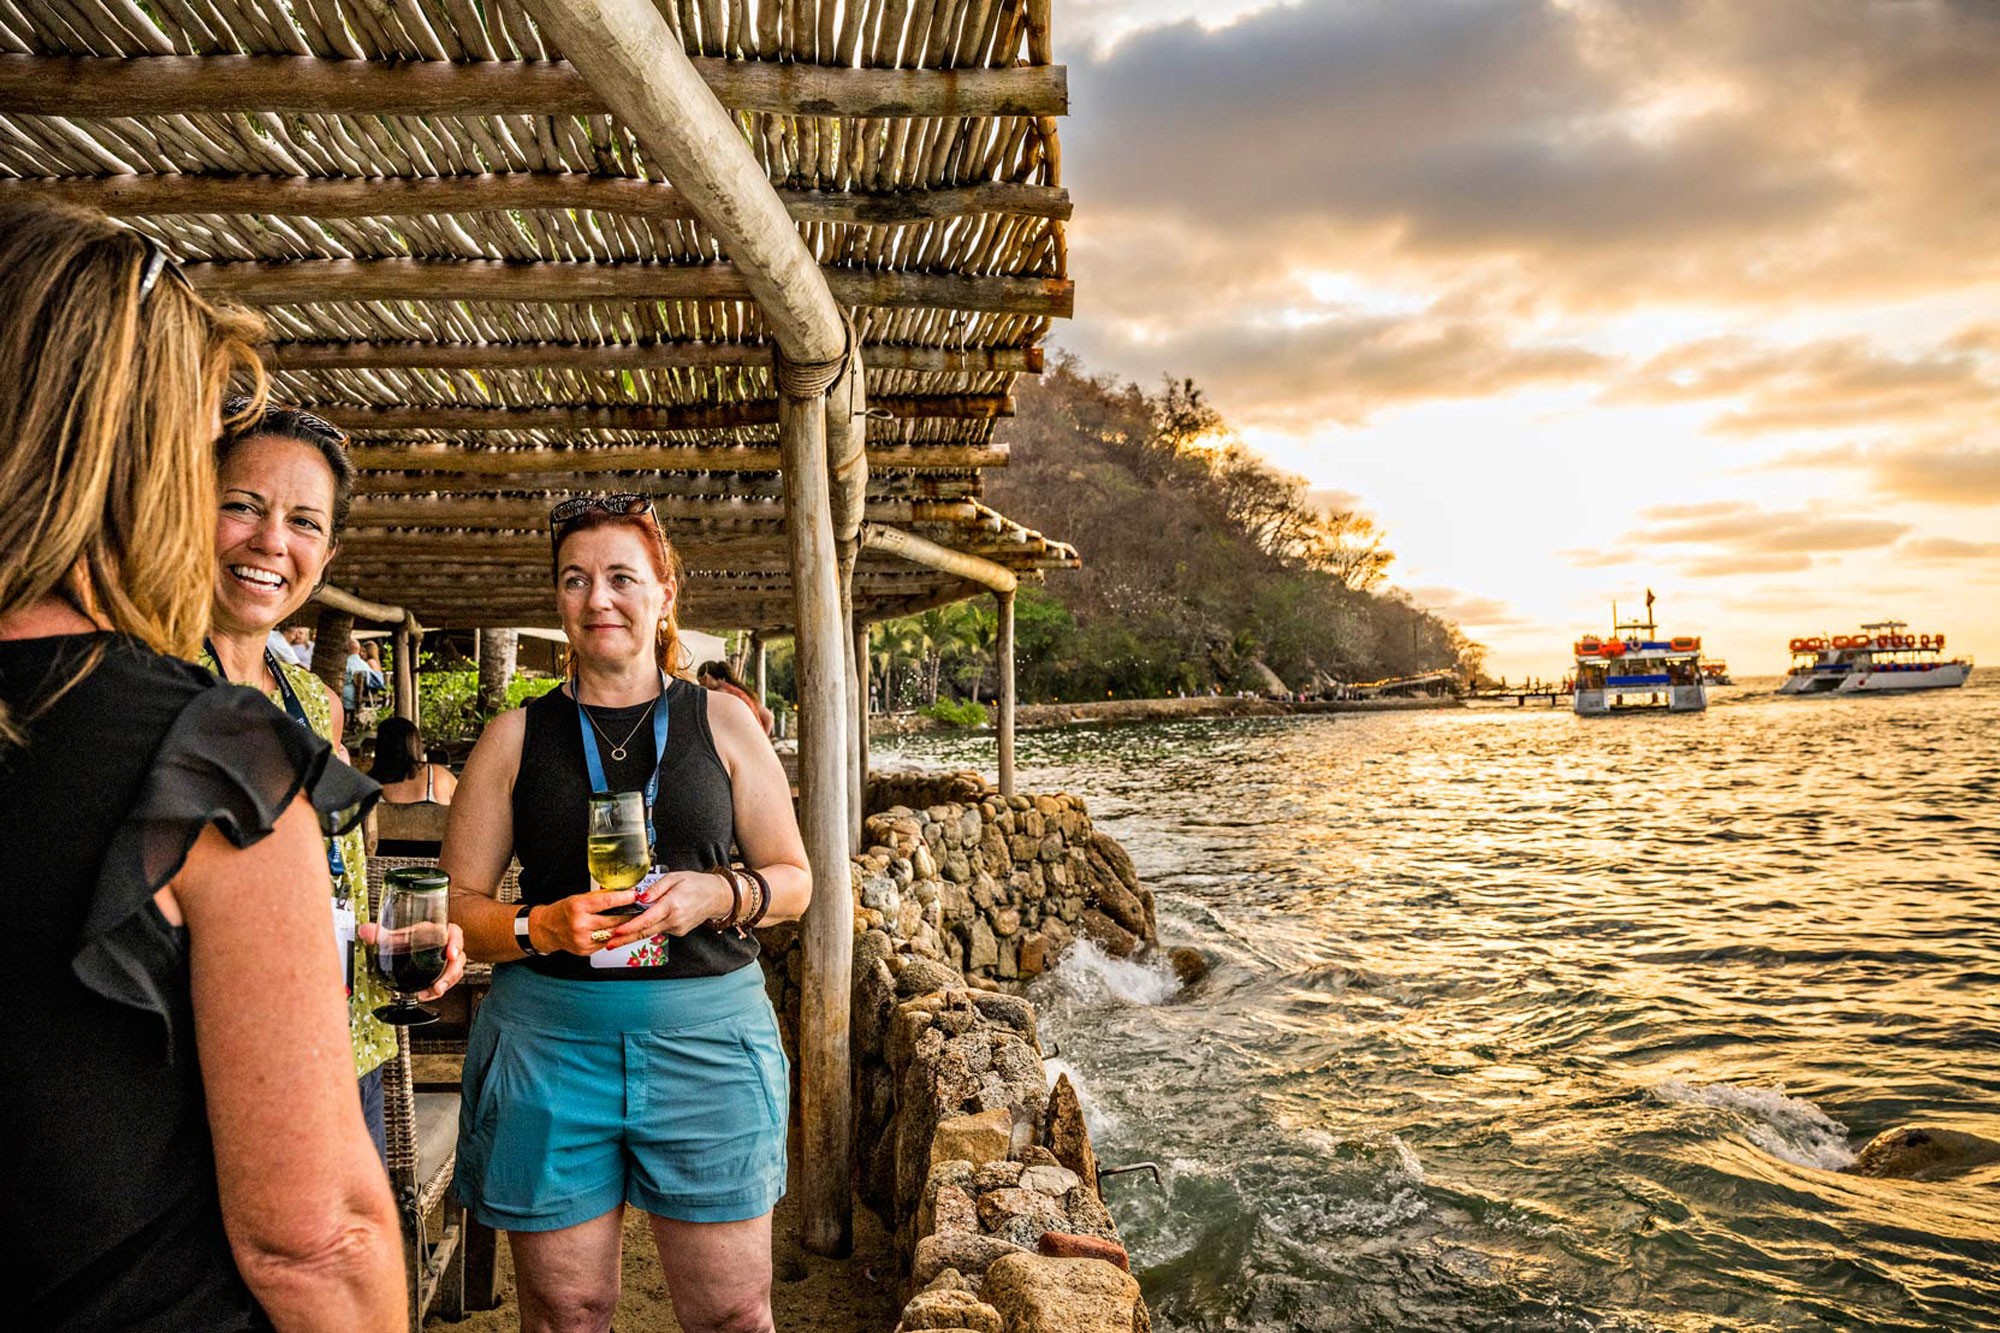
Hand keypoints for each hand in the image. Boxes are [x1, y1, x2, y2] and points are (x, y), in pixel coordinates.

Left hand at [355, 921, 462, 996]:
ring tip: (435, 991)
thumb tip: (365, 931)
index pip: (454, 933)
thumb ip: (381, 934)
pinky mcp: (441, 974)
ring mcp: (444, 962)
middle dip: (451, 973)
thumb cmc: (410, 938)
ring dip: (445, 983)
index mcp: (438, 933)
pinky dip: (435, 990)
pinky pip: (445, 982)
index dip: (456, 942)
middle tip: (441, 983)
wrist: (408, 950)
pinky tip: (425, 994)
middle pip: (458, 959)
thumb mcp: (396, 937)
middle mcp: (444, 947)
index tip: (452, 953)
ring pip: (454, 973)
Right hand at [528, 888, 640, 954]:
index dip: (625, 898)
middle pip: (614, 920)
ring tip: (633, 919)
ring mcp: (583, 939)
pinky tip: (617, 930)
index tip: (635, 895)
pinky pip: (606, 942)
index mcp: (578, 907)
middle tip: (640, 908)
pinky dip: (613, 936)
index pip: (607, 902)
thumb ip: (600, 897)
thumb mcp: (579, 898)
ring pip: (613, 933)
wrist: (546, 929)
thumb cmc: (563, 911)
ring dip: (624, 926)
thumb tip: (621, 893)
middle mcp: (580, 924)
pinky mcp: (586, 950)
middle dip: (629, 914)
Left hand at [604, 870, 734, 948]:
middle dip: (625, 939)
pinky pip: (659, 929)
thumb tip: (639, 898)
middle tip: (608, 944)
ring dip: (634, 935)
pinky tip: (639, 926)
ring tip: (616, 937)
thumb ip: (655, 888)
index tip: (616, 932)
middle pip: (645, 932)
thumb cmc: (696, 884)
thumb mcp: (674, 877)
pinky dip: (648, 928)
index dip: (630, 927)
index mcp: (672, 905)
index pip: (647, 919)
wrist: (716, 896)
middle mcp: (675, 920)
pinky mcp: (679, 932)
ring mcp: (677, 928)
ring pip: (651, 932)